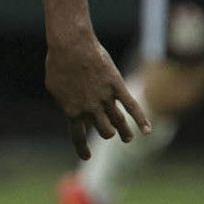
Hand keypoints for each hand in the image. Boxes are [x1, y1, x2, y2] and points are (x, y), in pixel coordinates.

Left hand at [44, 31, 150, 159]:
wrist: (71, 46)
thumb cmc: (59, 64)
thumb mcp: (55, 87)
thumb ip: (66, 102)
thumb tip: (73, 112)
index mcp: (72, 110)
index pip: (78, 135)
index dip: (82, 148)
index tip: (87, 157)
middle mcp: (90, 108)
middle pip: (103, 130)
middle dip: (107, 134)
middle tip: (111, 134)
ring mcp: (105, 98)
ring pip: (118, 122)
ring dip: (125, 132)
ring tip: (128, 138)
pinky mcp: (117, 86)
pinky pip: (132, 106)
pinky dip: (141, 119)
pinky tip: (147, 131)